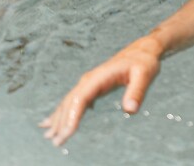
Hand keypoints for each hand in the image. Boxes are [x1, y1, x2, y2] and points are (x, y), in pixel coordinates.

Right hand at [39, 36, 160, 145]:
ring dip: (58, 118)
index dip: (72, 116)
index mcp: (100, 76)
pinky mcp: (93, 86)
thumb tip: (130, 110)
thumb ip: (137, 91)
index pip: (81, 98)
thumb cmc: (144, 62)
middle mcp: (91, 79)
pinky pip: (74, 100)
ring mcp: (90, 81)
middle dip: (62, 122)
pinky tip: (56, 121)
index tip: (66, 134)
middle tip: (55, 142)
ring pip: (69, 101)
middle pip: (71, 102)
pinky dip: (63, 111)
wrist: (143, 51)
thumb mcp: (145, 74)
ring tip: (48, 134)